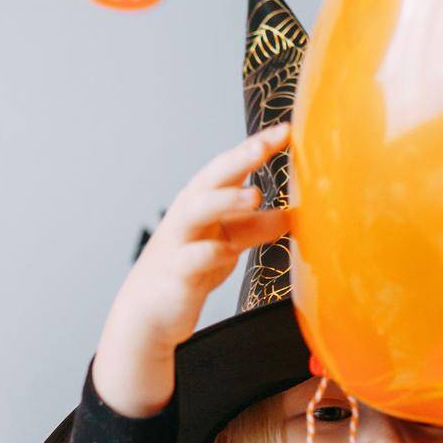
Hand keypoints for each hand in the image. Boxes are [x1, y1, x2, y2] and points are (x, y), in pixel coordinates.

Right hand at [92, 122, 292, 416]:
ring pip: (197, 211)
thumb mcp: (227, 245)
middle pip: (212, 178)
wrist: (150, 312)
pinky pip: (193, 258)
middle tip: (268, 144)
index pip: (231, 167)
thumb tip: (292, 215)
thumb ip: (254, 228)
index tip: (286, 130)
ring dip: (225, 200)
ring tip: (255, 195)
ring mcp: (179, 242)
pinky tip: (228, 252)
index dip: (256, 148)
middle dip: (239, 158)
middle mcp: (188, 215)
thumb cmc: (188, 271)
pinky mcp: (176, 272)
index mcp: (202, 203)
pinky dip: (210, 253)